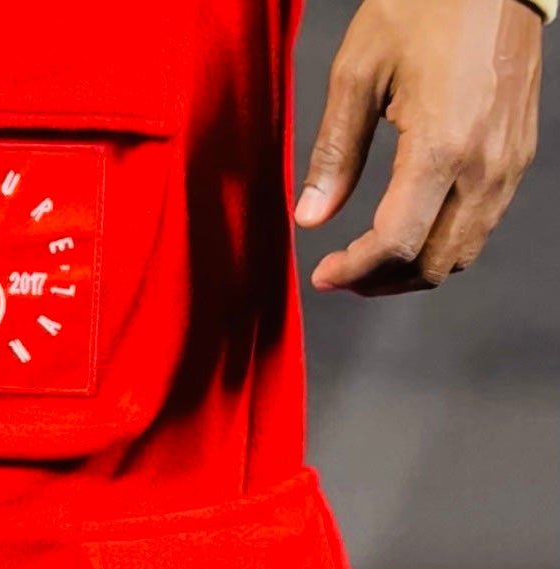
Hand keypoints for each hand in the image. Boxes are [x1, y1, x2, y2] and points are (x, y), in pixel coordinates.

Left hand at [295, 0, 542, 295]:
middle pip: (433, 263)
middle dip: (381, 281)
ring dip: (412, 270)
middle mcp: (484, 165)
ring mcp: (508, 164)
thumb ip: (334, 153)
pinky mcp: (518, 156)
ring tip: (367, 261)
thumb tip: (310, 218)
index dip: (355, 270)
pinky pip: (480, 225)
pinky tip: (407, 232)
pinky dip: (440, 244)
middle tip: (340, 274)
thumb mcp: (358, 73)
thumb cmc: (424, 6)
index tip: (323, 275)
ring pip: (461, 253)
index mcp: (442, 146)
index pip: (396, 243)